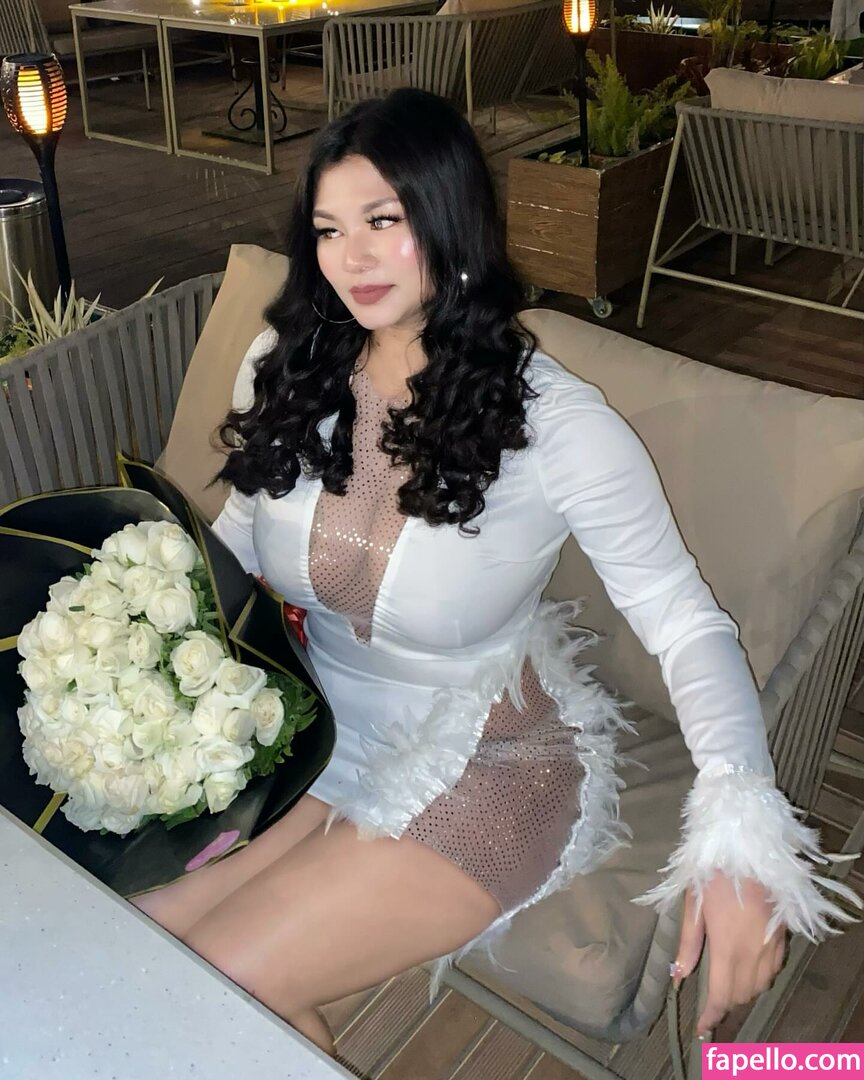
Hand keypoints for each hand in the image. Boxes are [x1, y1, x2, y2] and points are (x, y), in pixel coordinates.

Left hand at [671, 871, 785, 1036]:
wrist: (747, 847)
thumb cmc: (712, 872)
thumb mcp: (692, 905)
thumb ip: (688, 944)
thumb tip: (679, 976)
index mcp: (727, 947)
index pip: (721, 995)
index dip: (711, 1016)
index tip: (701, 1027)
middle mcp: (753, 952)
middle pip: (743, 995)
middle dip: (725, 1002)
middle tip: (708, 1000)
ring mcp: (772, 945)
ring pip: (761, 985)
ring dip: (744, 991)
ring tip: (726, 984)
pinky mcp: (783, 935)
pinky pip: (774, 969)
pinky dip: (760, 976)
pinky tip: (748, 966)